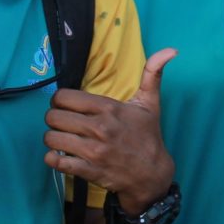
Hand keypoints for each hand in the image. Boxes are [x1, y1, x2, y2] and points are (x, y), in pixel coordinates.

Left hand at [43, 48, 176, 213]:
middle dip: (53, 118)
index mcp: (108, 108)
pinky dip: (52, 159)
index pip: (64, 97)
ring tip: (61, 137)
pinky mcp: (89, 171)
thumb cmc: (147, 136)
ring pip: (51, 138)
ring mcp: (93, 151)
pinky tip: (60, 155)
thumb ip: (153, 73)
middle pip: (53, 116)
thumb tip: (171, 49)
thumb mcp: (150, 103)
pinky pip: (56, 162)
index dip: (59, 99)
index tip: (65, 105)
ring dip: (52, 138)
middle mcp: (99, 128)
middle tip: (62, 122)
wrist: (152, 174)